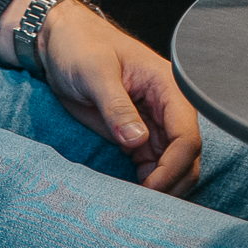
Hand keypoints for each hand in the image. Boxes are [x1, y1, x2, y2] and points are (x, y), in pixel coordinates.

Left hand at [14, 0, 202, 195]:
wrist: (60, 42)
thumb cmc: (80, 46)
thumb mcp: (95, 72)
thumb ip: (116, 106)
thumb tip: (137, 141)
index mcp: (167, 85)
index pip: (186, 134)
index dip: (173, 166)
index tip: (149, 189)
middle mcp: (168, 105)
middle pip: (187, 154)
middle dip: (172, 182)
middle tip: (144, 205)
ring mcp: (154, 121)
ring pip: (174, 164)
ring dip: (161, 186)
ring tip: (137, 203)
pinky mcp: (138, 134)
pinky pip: (153, 164)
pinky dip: (148, 182)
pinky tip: (132, 193)